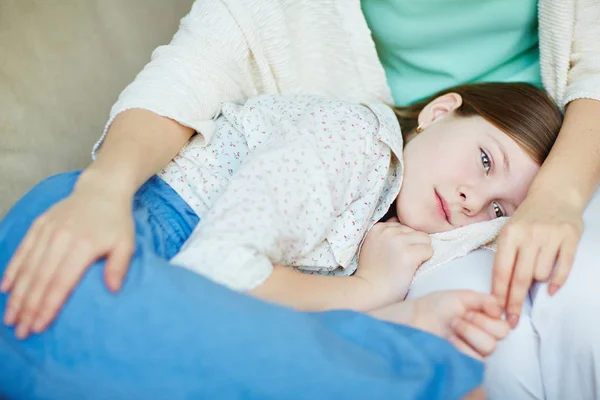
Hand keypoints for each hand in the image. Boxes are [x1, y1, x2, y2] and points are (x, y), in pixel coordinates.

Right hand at [1, 180, 134, 338]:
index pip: (61, 282)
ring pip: (28, 267)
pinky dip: (13, 270)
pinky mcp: (39, 225)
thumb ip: (119, 266)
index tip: (39, 327)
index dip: (48, 306)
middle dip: (28, 308)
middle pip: (40, 279)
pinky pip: (22, 250)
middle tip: (19, 331)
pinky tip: (5, 289)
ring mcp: (47, 230)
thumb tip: (113, 290)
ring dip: (17, 295)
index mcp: (83, 246)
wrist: (102, 189)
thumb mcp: (126, 243)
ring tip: (10, 318)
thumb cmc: (116, 221)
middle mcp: (61, 238)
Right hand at [356, 218, 432, 304]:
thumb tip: (405, 226)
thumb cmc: (373, 273)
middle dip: (413, 245)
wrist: (370, 292)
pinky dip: (425, 261)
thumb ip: (387, 234)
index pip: (404, 225)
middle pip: (415, 231)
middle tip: (402, 261)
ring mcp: (398, 241)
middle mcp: (388, 231)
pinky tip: (412, 269)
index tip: (396, 255)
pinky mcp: (409, 254)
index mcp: (378, 228)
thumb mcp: (373, 246)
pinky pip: (429, 251)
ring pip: (425, 239)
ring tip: (408, 265)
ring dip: (421, 252)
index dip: (404, 241)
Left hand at [370, 290, 507, 359]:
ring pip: (489, 347)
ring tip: (452, 326)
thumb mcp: (460, 297)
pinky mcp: (463, 362)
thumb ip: (483, 300)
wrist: (413, 319)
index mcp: (483, 320)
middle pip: (500, 335)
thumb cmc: (434, 307)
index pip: (503, 324)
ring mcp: (472, 350)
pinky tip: (449, 340)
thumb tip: (499, 307)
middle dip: (479, 323)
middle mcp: (481, 336)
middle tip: (458, 318)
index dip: (489, 316)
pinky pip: (476, 360)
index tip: (469, 310)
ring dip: (470, 333)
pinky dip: (463, 347)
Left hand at [492, 193, 582, 328]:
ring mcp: (551, 236)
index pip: (502, 270)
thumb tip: (498, 292)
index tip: (497, 312)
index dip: (499, 294)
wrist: (554, 194)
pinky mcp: (570, 237)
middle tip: (512, 320)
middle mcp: (529, 235)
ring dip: (538, 281)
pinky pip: (563, 268)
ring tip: (536, 271)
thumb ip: (505, 257)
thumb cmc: (527, 219)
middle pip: (520, 278)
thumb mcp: (509, 232)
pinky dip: (557, 282)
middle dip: (514, 302)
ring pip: (542, 274)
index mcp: (509, 235)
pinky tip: (551, 290)